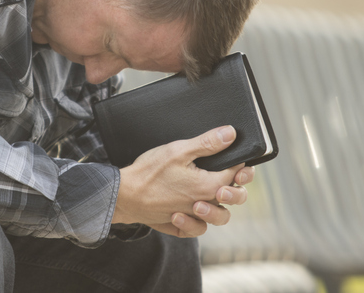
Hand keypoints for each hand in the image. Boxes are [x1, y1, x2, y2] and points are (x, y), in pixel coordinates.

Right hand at [112, 125, 254, 237]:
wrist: (124, 195)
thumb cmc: (149, 172)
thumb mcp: (178, 150)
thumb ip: (207, 143)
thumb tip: (230, 134)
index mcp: (207, 186)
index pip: (236, 174)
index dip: (240, 164)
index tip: (236, 156)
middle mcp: (204, 205)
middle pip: (235, 198)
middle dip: (237, 186)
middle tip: (230, 175)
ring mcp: (192, 218)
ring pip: (220, 217)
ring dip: (219, 205)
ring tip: (210, 195)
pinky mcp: (179, 226)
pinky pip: (198, 229)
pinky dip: (198, 222)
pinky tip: (190, 210)